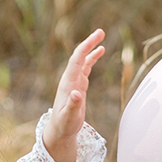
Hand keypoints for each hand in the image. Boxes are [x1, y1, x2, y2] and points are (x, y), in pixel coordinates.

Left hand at [45, 29, 104, 161]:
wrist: (60, 130)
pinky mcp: (78, 86)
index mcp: (68, 83)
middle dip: (89, 43)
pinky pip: (86, 68)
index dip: (86, 48)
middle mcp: (70, 79)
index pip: (77, 60)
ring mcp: (74, 82)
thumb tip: (77, 93)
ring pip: (83, 61)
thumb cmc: (64, 125)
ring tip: (101, 37)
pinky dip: (92, 59)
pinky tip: (99, 52)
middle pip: (80, 57)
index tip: (96, 38)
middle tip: (101, 31)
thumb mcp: (69, 117)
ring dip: (91, 49)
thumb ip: (73, 106)